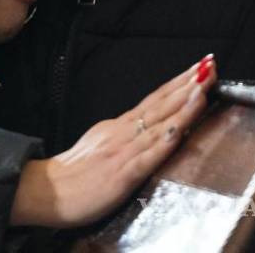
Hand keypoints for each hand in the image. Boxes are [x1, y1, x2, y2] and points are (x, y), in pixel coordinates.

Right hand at [10, 54, 216, 227]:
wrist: (45, 191)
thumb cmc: (72, 173)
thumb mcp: (99, 143)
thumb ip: (122, 135)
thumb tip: (145, 127)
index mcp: (118, 126)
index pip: (155, 99)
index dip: (178, 83)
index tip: (198, 67)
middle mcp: (123, 133)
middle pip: (161, 103)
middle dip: (188, 83)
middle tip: (209, 64)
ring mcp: (123, 152)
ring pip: (158, 124)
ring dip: (183, 106)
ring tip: (203, 87)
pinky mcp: (121, 174)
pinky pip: (146, 157)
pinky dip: (164, 143)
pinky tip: (178, 131)